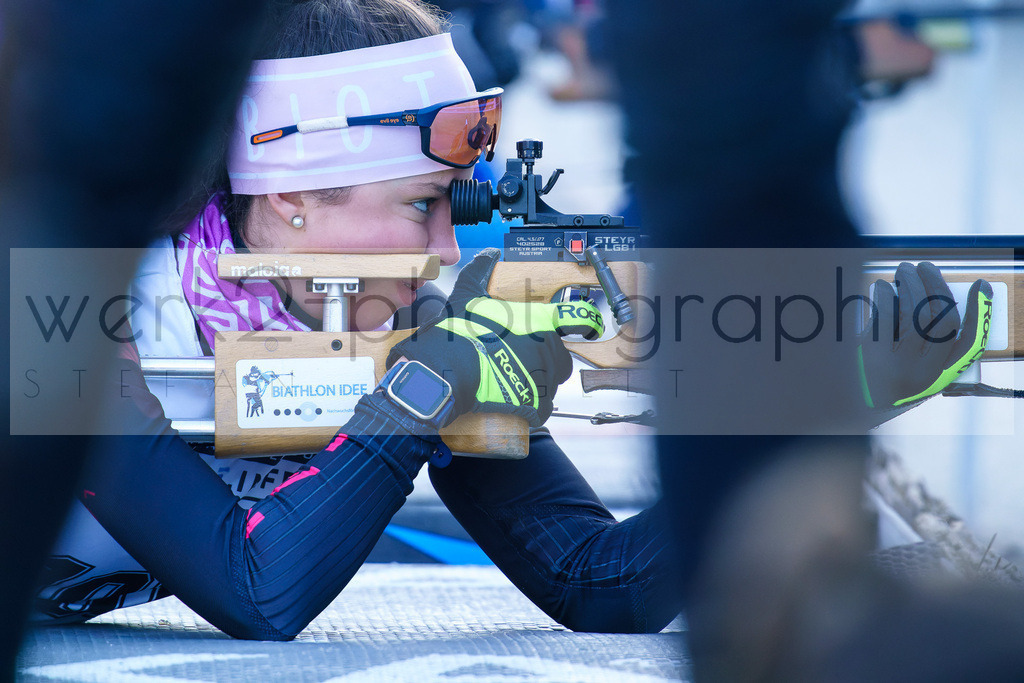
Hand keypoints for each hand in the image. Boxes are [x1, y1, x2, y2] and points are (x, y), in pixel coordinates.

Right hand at [387, 248, 604, 426]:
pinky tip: (514, 400)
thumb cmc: (458, 335)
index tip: (585, 327)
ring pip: (551, 381)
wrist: (444, 373)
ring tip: (511, 379)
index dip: (582, 323)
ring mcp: (543, 378)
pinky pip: (542, 406)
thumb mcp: (466, 297)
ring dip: (537, 381)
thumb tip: (488, 254)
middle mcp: (547, 350)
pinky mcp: (534, 404)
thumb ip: (479, 272)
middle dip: (543, 358)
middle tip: (517, 358)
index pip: (577, 320)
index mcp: (538, 322)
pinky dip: (532, 405)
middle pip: (559, 355)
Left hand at [858, 261, 992, 409]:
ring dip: (911, 283)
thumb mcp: (909, 368)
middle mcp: (920, 374)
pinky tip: (882, 287)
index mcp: (935, 377)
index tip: (979, 286)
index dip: (979, 312)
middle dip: (936, 286)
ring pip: (916, 314)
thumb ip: (925, 342)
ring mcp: (895, 366)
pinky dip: (887, 294)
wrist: (841, 403)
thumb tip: (932, 295)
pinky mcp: (870, 356)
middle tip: (924, 267)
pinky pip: (885, 316)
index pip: (968, 343)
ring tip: (903, 270)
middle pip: (942, 320)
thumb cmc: (877, 379)